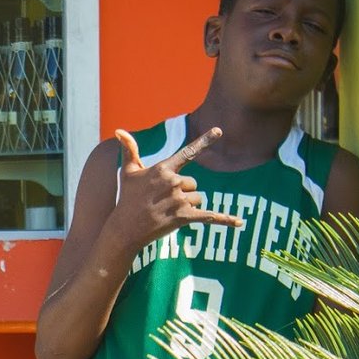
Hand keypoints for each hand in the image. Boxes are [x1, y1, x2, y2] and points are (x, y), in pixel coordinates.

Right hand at [108, 126, 243, 251]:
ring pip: (198, 198)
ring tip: (167, 211)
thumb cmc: (127, 198)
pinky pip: (210, 216)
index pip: (187, 152)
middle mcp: (173, 182)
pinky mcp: (184, 217)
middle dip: (183, 191)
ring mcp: (179, 200)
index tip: (219, 130)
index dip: (204, 141)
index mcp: (163, 169)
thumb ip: (129, 150)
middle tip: (163, 201)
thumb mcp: (128, 172)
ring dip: (187, 205)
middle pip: (193, 183)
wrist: (125, 228)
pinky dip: (225, 220)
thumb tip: (118, 130)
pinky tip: (240, 223)